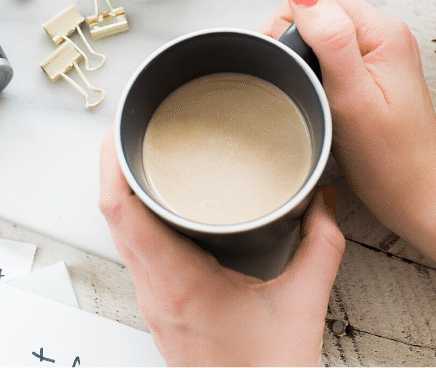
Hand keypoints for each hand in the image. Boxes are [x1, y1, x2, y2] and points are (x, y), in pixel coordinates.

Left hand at [98, 128, 344, 365]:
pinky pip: (136, 252)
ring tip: (144, 153)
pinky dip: (138, 218)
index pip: (122, 211)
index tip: (120, 128)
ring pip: (120, 234)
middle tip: (132, 125)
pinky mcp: (161, 310)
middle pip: (112, 215)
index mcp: (178, 283)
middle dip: (115, 164)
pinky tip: (161, 203)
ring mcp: (154, 303)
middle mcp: (155, 292)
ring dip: (124, 190)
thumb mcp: (304, 303)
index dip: (112, 163)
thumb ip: (321, 244)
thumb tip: (323, 199)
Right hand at [261, 0, 435, 241]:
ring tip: (309, 93)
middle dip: (292, 39)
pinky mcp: (371, 72)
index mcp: (383, 31)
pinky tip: (317, 97)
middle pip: (316, 7)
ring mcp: (378, 53)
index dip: (288, 21)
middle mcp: (384, 34)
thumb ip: (331, 39)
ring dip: (302, 56)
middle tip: (297, 83)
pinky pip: (328, 53)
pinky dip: (313, 70)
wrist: (418, 199)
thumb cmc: (391, 161)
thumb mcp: (353, 98)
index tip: (287, 62)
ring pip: (319, 30)